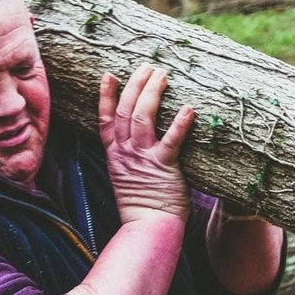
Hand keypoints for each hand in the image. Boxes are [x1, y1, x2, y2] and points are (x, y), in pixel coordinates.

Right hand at [97, 66, 194, 224]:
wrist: (148, 227)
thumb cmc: (143, 206)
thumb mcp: (126, 178)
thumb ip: (129, 158)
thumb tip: (139, 142)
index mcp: (115, 155)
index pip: (105, 120)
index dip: (106, 96)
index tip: (109, 75)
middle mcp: (126, 152)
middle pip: (126, 110)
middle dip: (135, 85)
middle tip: (147, 67)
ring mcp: (143, 158)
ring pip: (143, 117)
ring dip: (152, 93)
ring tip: (163, 76)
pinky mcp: (163, 166)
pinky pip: (171, 140)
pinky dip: (180, 123)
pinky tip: (189, 109)